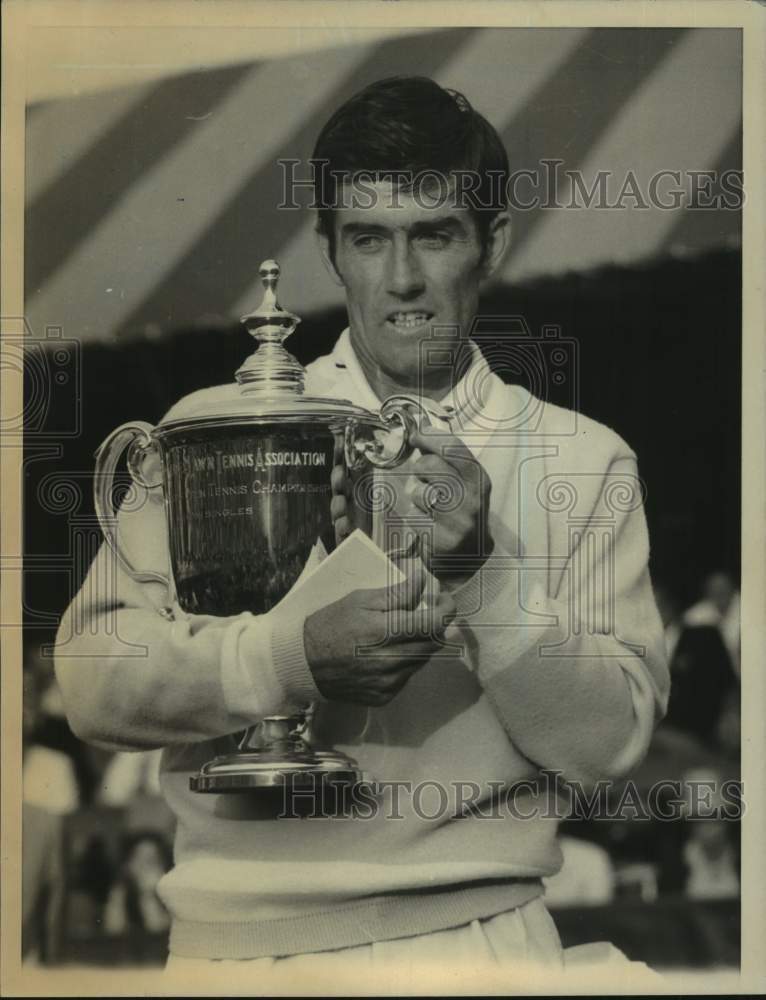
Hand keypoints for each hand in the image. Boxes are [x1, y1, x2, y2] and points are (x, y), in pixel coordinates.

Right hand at [303, 565, 456, 705]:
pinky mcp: (384, 697)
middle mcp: (389, 661)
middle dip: (437, 625)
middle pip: (435, 643)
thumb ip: (397, 593)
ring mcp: (388, 683)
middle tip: (429, 612)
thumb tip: (424, 580)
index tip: (445, 600)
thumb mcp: (360, 599)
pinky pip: (408, 676)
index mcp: (383, 632)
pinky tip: (390, 653)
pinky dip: (406, 661)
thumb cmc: (330, 624)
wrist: (301, 664)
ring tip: (405, 631)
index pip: (433, 623)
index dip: (446, 610)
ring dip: (421, 643)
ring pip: (423, 660)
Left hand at [406, 427, 493, 587]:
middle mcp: (472, 500)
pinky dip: (413, 515)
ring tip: (427, 504)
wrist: (467, 558)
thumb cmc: (459, 512)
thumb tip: (420, 427)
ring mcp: (457, 522)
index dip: (429, 436)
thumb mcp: (463, 482)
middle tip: (423, 478)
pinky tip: (426, 521)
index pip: (452, 447)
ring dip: (415, 495)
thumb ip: (446, 457)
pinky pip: (411, 515)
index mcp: (479, 480)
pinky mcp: (439, 540)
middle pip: (429, 466)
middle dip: (418, 469)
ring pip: (417, 491)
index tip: (415, 435)